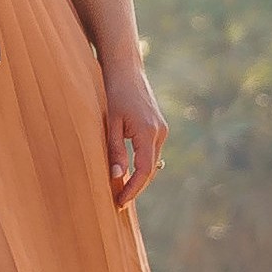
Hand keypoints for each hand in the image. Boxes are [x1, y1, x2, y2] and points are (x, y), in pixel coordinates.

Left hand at [100, 57, 164, 205]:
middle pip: (150, 170)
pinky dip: (142, 164)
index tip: (120, 203)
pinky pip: (151, 152)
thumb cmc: (113, 92)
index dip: (132, 189)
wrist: (125, 69)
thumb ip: (114, 149)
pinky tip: (130, 172)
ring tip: (122, 192)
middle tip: (118, 203)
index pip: (143, 171)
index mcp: (148, 133)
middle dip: (136, 187)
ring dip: (140, 177)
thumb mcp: (110, 121)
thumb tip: (117, 176)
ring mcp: (162, 130)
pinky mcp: (158, 126)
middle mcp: (160, 133)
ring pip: (152, 161)